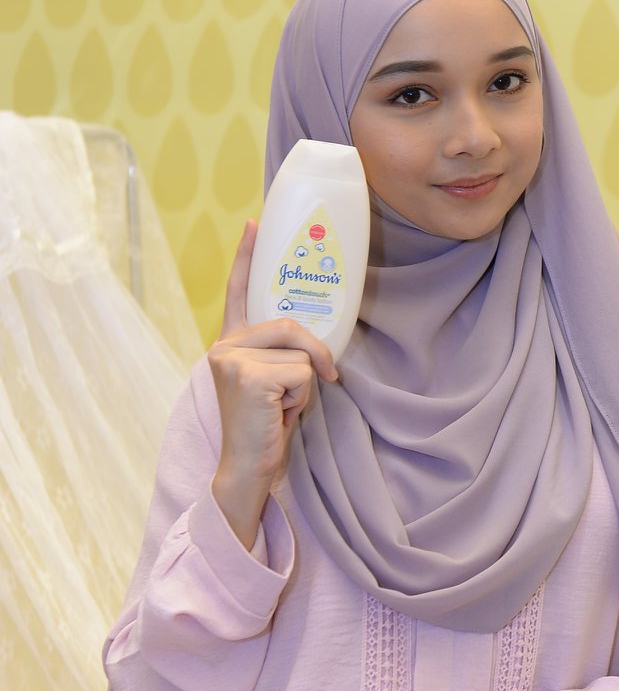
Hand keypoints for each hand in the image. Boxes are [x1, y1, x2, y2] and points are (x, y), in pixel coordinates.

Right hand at [207, 220, 337, 547]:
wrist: (247, 468)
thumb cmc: (267, 426)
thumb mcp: (277, 380)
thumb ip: (284, 352)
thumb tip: (317, 339)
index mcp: (231, 342)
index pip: (238, 290)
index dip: (246, 255)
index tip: (255, 222)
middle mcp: (224, 346)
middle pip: (290, 325)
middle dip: (315, 355)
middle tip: (323, 380)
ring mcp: (231, 360)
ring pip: (301, 352)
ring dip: (305, 385)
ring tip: (283, 407)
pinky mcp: (248, 377)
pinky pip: (302, 373)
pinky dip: (302, 399)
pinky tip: (278, 416)